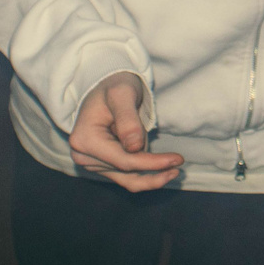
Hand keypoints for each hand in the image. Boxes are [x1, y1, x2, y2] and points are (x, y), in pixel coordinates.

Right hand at [69, 71, 181, 189]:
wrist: (109, 86)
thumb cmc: (115, 86)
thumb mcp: (122, 94)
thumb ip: (128, 120)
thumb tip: (134, 148)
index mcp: (85, 139)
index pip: (124, 160)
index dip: (152, 164)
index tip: (177, 160)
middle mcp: (83, 156)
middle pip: (126, 171)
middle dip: (153, 167)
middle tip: (179, 163)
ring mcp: (91, 162)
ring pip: (128, 178)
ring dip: (151, 173)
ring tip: (173, 166)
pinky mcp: (102, 165)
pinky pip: (126, 177)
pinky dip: (145, 174)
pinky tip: (164, 170)